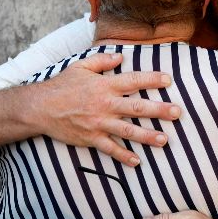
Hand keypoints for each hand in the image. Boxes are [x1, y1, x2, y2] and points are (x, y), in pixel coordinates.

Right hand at [31, 52, 179, 165]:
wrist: (40, 107)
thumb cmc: (62, 85)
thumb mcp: (81, 66)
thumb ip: (102, 60)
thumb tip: (121, 57)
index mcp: (104, 85)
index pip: (133, 80)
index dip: (151, 79)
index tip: (168, 79)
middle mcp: (104, 104)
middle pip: (137, 107)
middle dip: (158, 110)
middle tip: (177, 112)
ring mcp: (98, 123)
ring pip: (127, 131)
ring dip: (147, 136)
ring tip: (164, 139)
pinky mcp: (91, 138)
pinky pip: (110, 148)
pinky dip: (123, 156)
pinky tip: (137, 161)